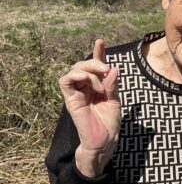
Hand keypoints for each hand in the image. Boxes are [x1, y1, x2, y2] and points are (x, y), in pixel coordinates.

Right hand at [59, 39, 120, 176]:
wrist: (104, 143)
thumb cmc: (109, 124)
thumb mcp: (115, 101)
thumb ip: (112, 85)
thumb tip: (113, 68)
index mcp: (97, 86)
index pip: (95, 66)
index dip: (98, 53)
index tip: (100, 41)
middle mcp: (85, 88)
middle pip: (83, 64)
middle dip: (95, 61)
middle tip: (107, 70)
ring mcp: (77, 93)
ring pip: (74, 69)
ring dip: (88, 69)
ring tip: (100, 81)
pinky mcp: (70, 100)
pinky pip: (65, 81)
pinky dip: (75, 75)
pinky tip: (87, 80)